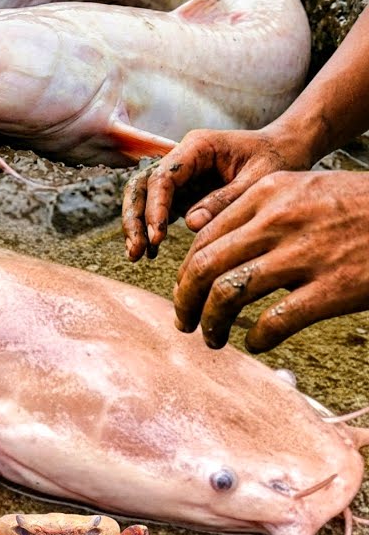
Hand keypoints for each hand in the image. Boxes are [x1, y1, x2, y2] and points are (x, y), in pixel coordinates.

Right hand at [123, 125, 316, 260]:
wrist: (289, 149)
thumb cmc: (279, 158)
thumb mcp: (260, 179)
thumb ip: (225, 199)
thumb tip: (190, 223)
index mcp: (198, 147)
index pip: (163, 176)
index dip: (155, 207)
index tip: (157, 236)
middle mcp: (182, 159)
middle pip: (143, 185)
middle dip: (135, 218)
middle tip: (136, 250)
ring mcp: (181, 175)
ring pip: (144, 197)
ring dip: (137, 225)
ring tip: (137, 255)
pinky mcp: (184, 191)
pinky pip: (159, 209)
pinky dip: (151, 229)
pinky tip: (151, 252)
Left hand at [171, 170, 368, 351]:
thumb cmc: (361, 206)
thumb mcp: (305, 189)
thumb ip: (258, 209)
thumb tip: (207, 239)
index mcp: (268, 193)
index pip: (202, 236)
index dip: (185, 270)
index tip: (186, 290)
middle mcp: (278, 220)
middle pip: (203, 266)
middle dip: (184, 299)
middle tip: (183, 321)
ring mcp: (305, 254)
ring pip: (227, 293)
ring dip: (210, 322)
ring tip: (211, 338)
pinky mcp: (333, 288)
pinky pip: (275, 321)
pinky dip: (258, 338)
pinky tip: (258, 344)